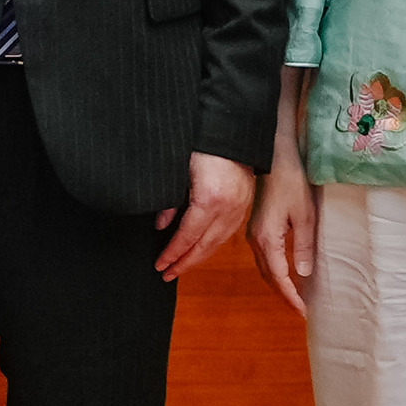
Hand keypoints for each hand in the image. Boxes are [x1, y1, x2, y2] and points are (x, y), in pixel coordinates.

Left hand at [153, 151, 256, 282]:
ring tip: (181, 267)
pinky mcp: (245, 204)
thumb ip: (170, 201)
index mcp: (209, 200)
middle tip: (167, 274)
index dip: (173, 253)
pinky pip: (228, 232)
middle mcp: (228, 208)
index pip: (188, 236)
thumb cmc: (203, 147)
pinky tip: (202, 249)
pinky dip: (213, 245)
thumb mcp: (179, 172)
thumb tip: (162, 227)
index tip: (160, 264)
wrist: (233, 132)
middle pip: (205, 245)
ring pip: (218, 242)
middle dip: (185, 262)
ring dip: (199, 257)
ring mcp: (240, 207)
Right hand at [253, 160, 316, 313]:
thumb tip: (303, 273)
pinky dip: (273, 270)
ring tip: (294, 295)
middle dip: (284, 294)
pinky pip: (263, 257)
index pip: (279, 276)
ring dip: (278, 283)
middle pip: (268, 276)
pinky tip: (284, 272)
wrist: (274, 159)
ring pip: (264, 268)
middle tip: (300, 308)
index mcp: (267, 239)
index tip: (303, 310)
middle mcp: (256, 240)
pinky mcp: (256, 228)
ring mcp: (253, 234)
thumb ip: (303, 246)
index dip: (291, 295)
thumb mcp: (305, 216)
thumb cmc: (291, 183)